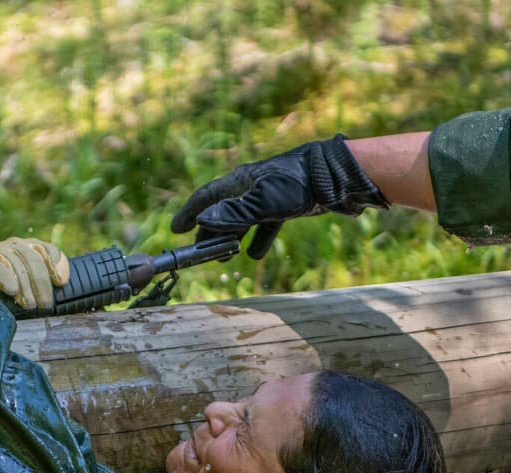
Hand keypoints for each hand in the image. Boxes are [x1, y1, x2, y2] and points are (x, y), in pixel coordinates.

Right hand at [0, 237, 69, 309]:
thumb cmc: (11, 293)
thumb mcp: (32, 287)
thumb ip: (48, 282)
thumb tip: (61, 281)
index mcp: (31, 247)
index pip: (48, 250)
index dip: (57, 265)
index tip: (60, 283)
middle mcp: (15, 244)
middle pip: (34, 259)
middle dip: (41, 283)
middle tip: (45, 305)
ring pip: (16, 264)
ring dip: (25, 287)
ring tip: (30, 305)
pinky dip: (4, 277)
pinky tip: (11, 290)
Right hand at [170, 135, 388, 258]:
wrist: (334, 176)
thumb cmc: (297, 185)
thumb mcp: (263, 202)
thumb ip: (234, 213)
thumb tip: (204, 221)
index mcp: (240, 182)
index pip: (206, 197)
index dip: (190, 213)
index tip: (176, 230)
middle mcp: (250, 187)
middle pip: (222, 211)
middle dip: (210, 232)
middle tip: (200, 252)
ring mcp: (268, 196)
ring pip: (242, 220)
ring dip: (231, 239)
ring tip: (224, 257)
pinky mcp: (285, 205)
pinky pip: (264, 224)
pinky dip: (257, 239)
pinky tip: (254, 255)